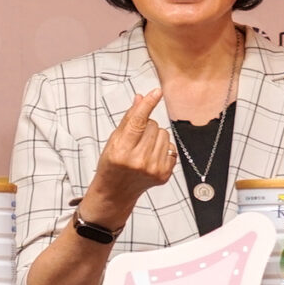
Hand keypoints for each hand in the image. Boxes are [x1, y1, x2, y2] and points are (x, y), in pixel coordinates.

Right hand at [84, 87, 174, 227]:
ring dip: (156, 137)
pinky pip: (171, 148)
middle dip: (146, 127)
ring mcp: (153, 169)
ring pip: (164, 135)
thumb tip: (141, 98)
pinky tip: (151, 157)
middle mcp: (138, 161)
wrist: (115, 192)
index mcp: (121, 151)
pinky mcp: (164, 174)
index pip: (138, 122)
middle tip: (136, 139)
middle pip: (153, 126)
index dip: (147, 105)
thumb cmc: (111, 165)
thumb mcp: (113, 141)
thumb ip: (129, 119)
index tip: (156, 92)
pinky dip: (163, 148)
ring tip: (143, 148)